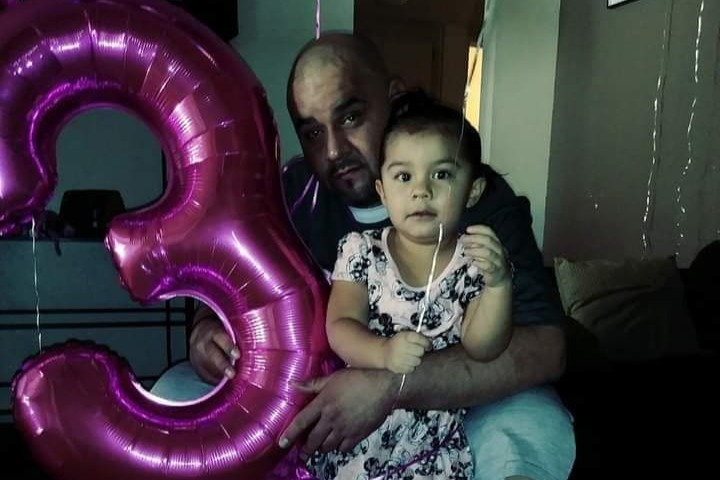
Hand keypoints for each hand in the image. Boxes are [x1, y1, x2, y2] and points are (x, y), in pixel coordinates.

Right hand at [188, 316, 239, 383]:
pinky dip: (214, 380)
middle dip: (222, 366)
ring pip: (207, 367)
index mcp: (213, 333)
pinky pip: (204, 376)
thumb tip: (253, 352)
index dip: (229, 347)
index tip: (238, 355)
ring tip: (230, 382)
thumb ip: (236, 339)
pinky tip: (223, 384)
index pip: (221, 338)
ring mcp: (197, 356)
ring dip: (220, 375)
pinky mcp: (196, 367)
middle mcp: (203, 344)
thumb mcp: (227, 330)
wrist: (198, 335)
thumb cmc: (220, 334)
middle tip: (232, 374)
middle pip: (212, 355)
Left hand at [278, 368, 398, 453]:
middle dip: (305, 449)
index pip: (301, 422)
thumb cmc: (358, 378)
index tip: (281, 443)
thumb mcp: (334, 378)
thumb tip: (292, 384)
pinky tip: (338, 443)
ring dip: (321, 448)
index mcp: (323, 403)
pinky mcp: (357, 436)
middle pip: (313, 440)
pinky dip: (338, 448)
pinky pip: (343, 449)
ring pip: (327, 447)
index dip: (290, 434)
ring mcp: (344, 429)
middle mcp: (331, 419)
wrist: (384, 388)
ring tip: (320, 446)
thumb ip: (313, 384)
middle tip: (302, 452)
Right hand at [383, 331, 430, 373]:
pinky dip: (410, 366)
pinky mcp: (398, 367)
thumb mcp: (406, 335)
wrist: (384, 352)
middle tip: (415, 351)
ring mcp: (399, 358)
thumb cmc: (399, 343)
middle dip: (420, 351)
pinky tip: (406, 362)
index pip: (421, 339)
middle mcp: (402, 346)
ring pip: (417, 361)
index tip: (428, 345)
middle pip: (421, 351)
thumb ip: (418, 337)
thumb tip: (430, 343)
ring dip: (416, 359)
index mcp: (404, 336)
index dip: (426, 343)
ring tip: (410, 357)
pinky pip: (411, 369)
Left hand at [461, 225, 511, 287]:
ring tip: (465, 252)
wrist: (500, 278)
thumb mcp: (485, 250)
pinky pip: (487, 265)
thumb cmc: (490, 261)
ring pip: (487, 253)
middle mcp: (500, 250)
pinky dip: (479, 263)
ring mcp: (499, 261)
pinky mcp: (495, 271)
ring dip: (474, 251)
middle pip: (488, 240)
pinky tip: (473, 262)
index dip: (478, 229)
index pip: (489, 232)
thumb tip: (465, 238)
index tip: (468, 230)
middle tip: (463, 240)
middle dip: (473, 238)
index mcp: (497, 242)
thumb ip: (477, 244)